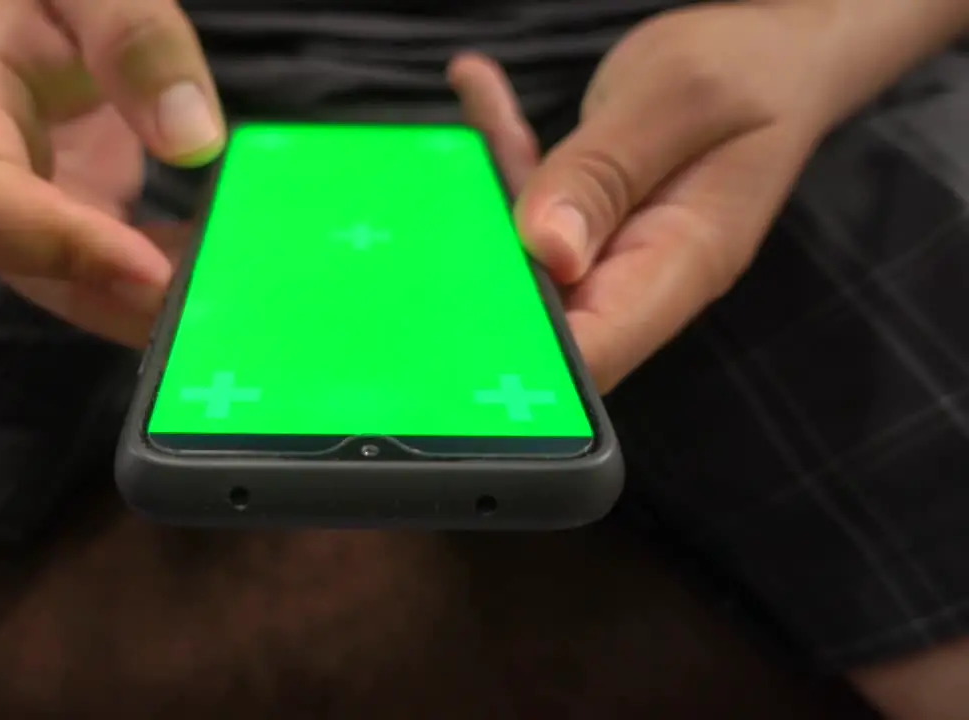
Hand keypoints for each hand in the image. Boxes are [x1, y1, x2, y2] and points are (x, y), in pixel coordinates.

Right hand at [0, 0, 223, 345]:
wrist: (39, 9)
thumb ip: (133, 36)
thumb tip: (193, 140)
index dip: (57, 244)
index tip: (152, 270)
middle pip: (21, 267)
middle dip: (117, 297)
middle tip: (212, 308)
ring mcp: (18, 209)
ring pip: (70, 288)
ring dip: (148, 308)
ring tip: (230, 300)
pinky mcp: (64, 224)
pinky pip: (105, 277)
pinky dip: (163, 288)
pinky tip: (221, 276)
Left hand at [451, 2, 838, 391]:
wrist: (776, 46)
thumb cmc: (751, 68)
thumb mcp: (679, 101)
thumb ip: (605, 174)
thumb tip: (547, 253)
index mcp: (681, 264)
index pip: (597, 352)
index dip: (527, 360)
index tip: (459, 333)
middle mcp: (640, 272)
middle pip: (543, 319)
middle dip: (475, 286)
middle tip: (421, 227)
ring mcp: (610, 247)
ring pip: (520, 256)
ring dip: (479, 200)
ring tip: (456, 128)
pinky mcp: (587, 215)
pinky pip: (528, 202)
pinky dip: (497, 151)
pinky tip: (477, 83)